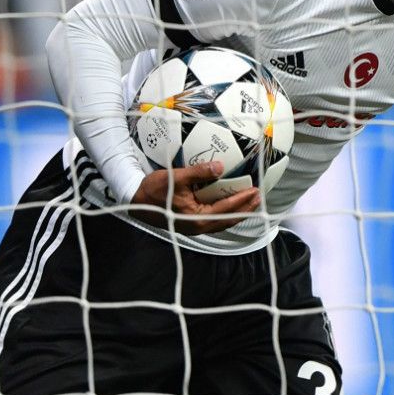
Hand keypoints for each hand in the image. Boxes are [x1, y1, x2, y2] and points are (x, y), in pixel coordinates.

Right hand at [129, 161, 259, 235]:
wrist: (134, 201)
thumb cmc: (154, 190)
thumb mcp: (177, 177)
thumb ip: (199, 172)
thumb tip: (220, 167)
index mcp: (197, 218)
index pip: (227, 208)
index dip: (242, 200)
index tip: (255, 191)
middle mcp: (198, 227)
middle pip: (228, 220)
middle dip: (245, 209)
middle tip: (259, 198)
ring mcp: (194, 228)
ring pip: (222, 222)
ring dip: (237, 212)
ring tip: (249, 202)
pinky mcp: (190, 225)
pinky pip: (214, 221)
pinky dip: (225, 214)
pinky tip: (229, 207)